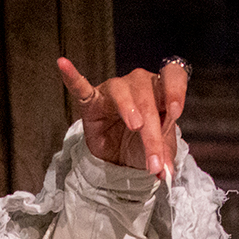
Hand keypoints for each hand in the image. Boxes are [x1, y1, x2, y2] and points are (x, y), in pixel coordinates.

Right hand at [56, 57, 188, 180]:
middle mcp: (139, 84)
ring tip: (135, 126)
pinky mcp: (91, 101)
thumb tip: (166, 173)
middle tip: (154, 160)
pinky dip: (73, 77)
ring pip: (122, 91)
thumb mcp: (159, 151)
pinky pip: (81, 87)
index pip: (172, 76)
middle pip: (148, 98)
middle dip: (153, 132)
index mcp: (161, 91)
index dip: (175, 90)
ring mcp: (114, 91)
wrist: (119, 159)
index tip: (175, 111)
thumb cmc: (142, 145)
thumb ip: (165, 157)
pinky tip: (63, 64)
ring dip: (129, 108)